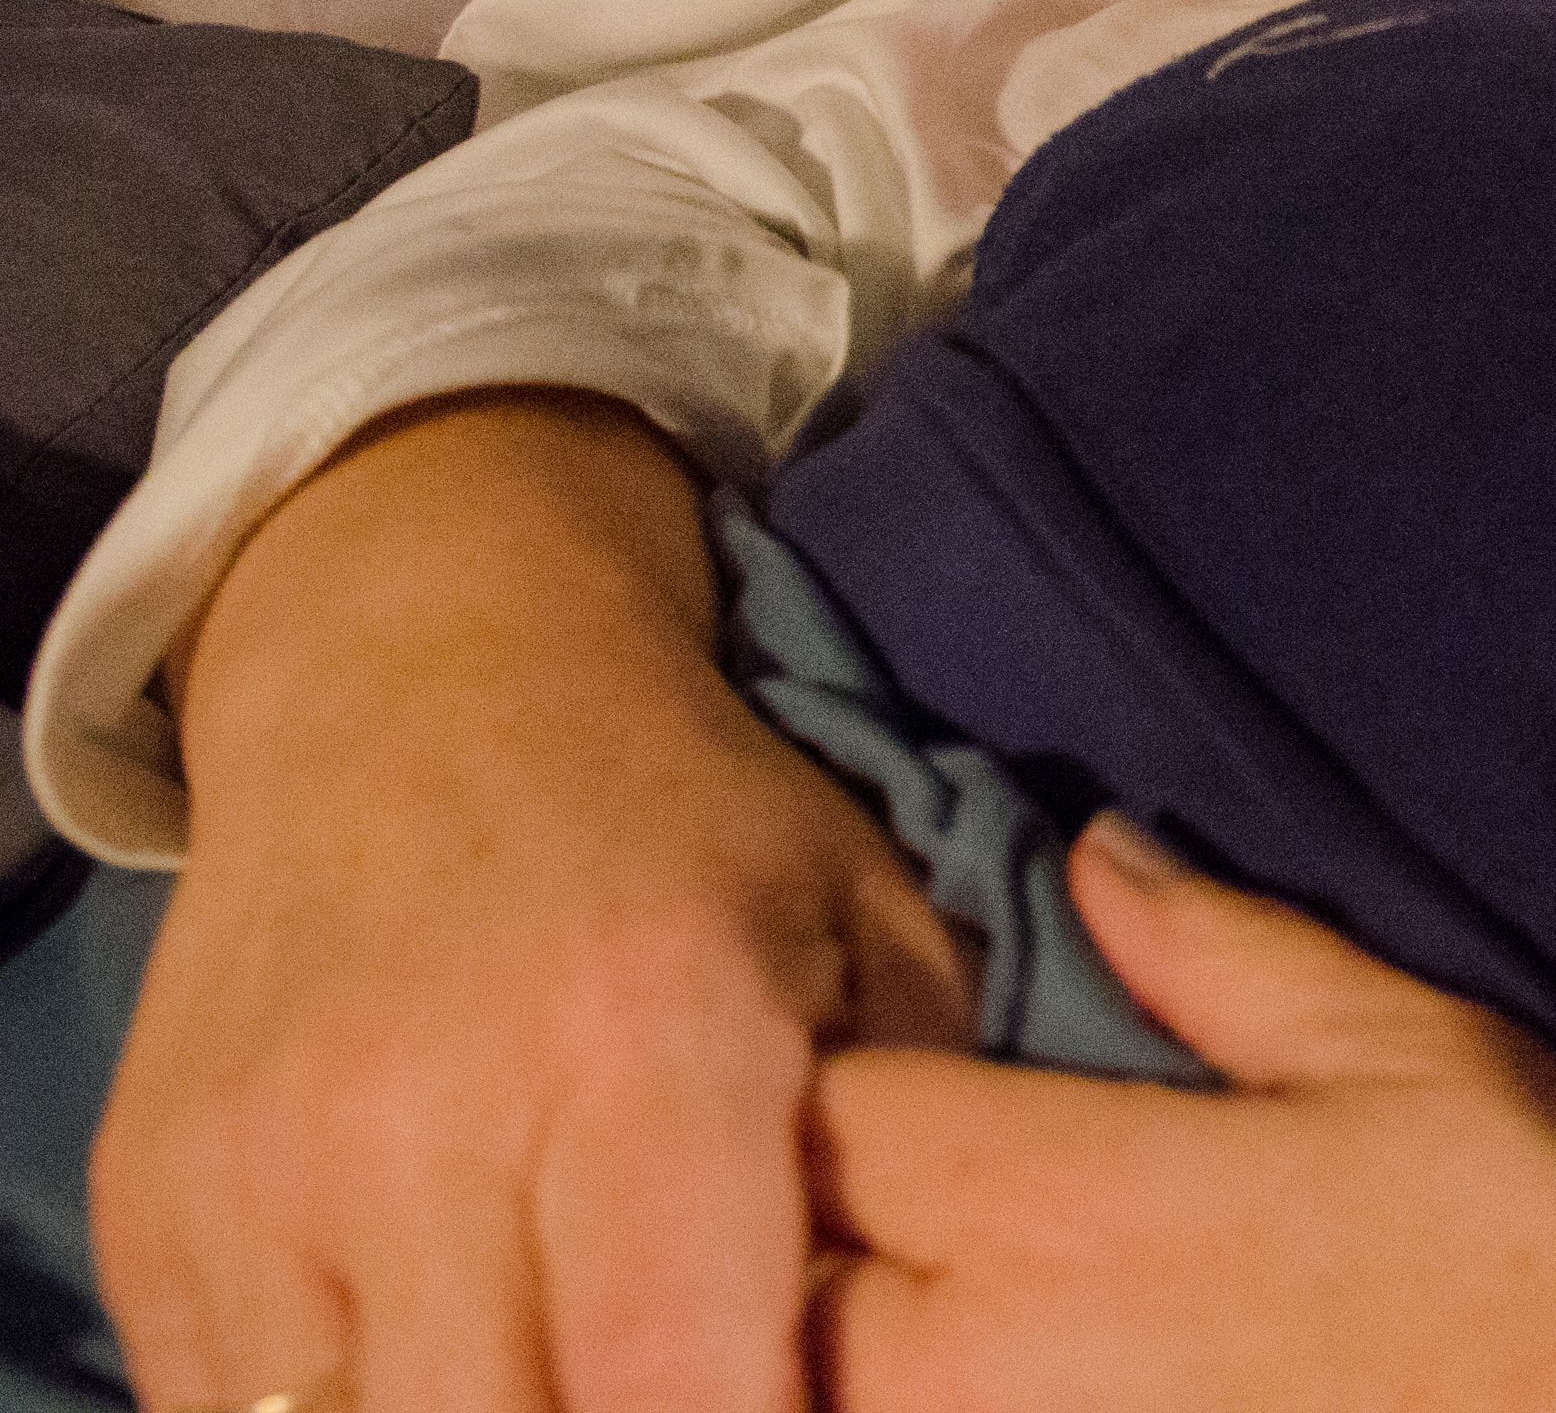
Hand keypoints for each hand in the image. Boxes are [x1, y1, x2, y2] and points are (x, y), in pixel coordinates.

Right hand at [93, 391, 974, 1412]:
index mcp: (649, 1043)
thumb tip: (945, 1336)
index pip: (671, 1381)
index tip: (784, 1410)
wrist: (419, 677)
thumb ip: (926, 1138)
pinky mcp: (149, 1212)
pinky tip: (445, 1356)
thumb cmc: (687, 820)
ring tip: (562, 1367)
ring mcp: (261, 1177)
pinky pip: (222, 1411)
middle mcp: (428, 1121)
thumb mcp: (868, 925)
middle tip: (674, 1385)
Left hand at [808, 817, 1555, 1411]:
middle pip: (765, 1285)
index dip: (818, 1085)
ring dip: (841, 1350)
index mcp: (1067, 1196)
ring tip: (910, 1304)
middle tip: (860, 1205)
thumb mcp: (1426, 1064)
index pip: (820, 1113)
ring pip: (817, 1398)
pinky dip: (926, 1405)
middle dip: (789, 1236)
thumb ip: (1231, 959)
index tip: (868, 1073)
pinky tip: (1006, 1377)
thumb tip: (1092, 855)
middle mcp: (985, 1358)